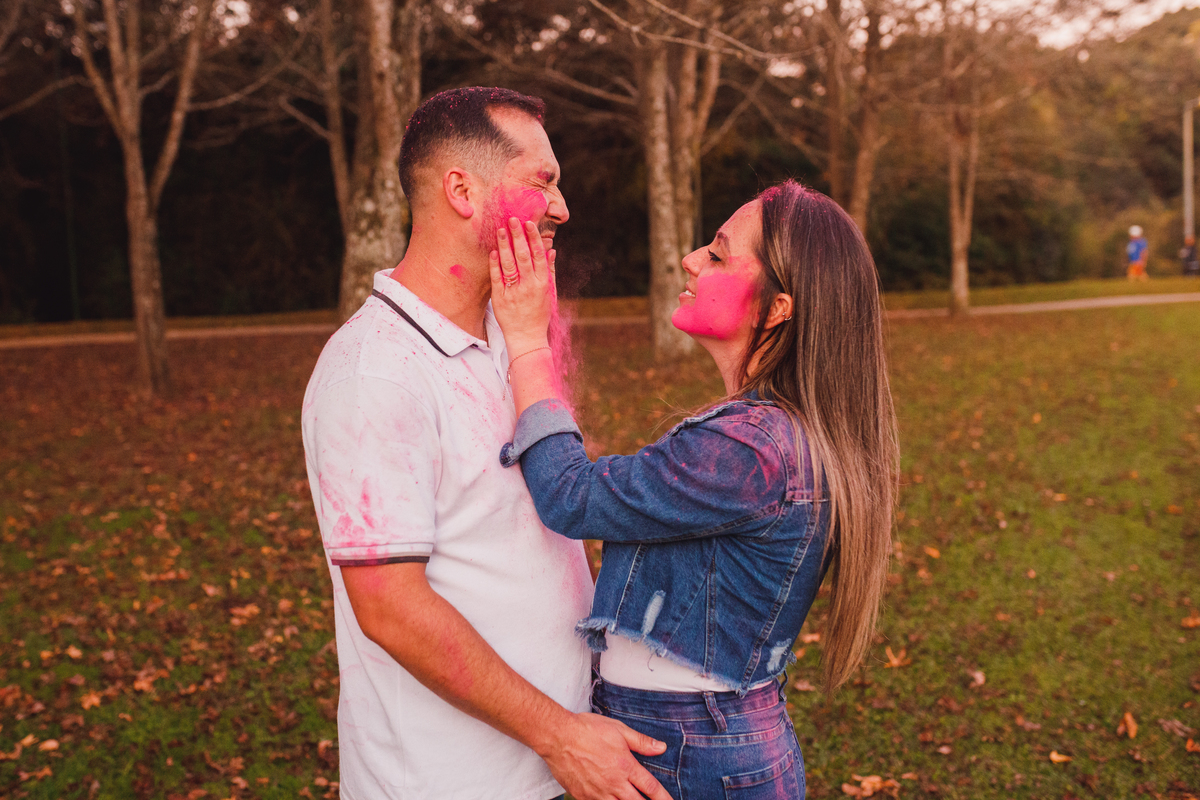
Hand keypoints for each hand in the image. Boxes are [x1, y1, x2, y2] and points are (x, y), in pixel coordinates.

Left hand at [489, 217, 556, 352]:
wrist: (527, 337)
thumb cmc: (540, 314)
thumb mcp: (550, 293)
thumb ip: (550, 271)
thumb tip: (551, 250)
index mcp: (542, 283)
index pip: (538, 256)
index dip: (533, 238)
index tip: (528, 224)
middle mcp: (529, 286)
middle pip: (523, 256)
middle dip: (517, 236)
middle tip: (512, 219)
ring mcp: (514, 293)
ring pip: (509, 265)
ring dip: (504, 245)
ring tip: (500, 230)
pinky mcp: (501, 299)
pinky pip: (497, 278)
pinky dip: (495, 264)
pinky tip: (493, 251)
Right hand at [538, 712, 672, 799]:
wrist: (558, 736)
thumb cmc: (587, 730)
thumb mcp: (618, 729)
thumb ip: (641, 742)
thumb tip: (661, 747)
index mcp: (625, 766)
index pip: (650, 787)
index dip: (663, 798)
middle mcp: (613, 783)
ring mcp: (597, 793)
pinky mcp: (582, 796)